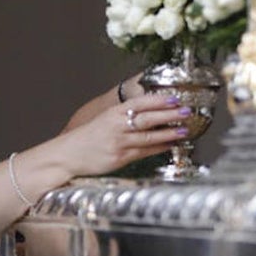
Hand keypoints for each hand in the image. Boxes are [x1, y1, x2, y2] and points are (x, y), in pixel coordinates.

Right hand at [58, 92, 190, 176]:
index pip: (139, 103)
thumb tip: (150, 111)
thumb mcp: (104, 120)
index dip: (158, 100)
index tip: (175, 97)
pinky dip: (159, 147)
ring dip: (168, 132)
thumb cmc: (88, 138)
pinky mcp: (120, 158)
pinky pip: (144, 152)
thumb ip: (124, 116)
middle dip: (169, 114)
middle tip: (186, 111)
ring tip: (184, 129)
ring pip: (148, 136)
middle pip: (147, 118)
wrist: (68, 155)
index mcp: (113, 113)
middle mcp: (116, 126)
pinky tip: (170, 144)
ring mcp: (119, 143)